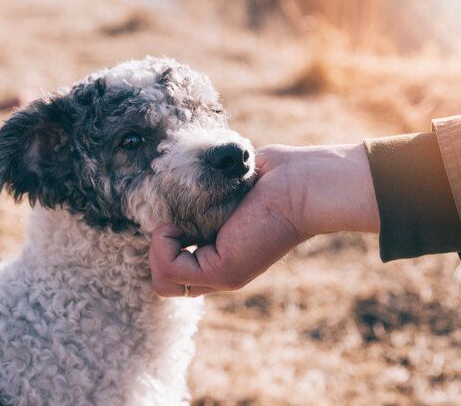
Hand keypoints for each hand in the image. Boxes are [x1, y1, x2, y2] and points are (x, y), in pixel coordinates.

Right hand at [148, 143, 378, 296]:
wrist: (303, 185)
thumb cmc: (275, 176)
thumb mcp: (228, 188)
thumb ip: (204, 197)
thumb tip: (178, 187)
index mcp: (223, 256)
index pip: (176, 273)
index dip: (164, 246)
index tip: (175, 217)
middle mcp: (222, 272)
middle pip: (164, 284)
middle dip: (157, 251)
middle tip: (174, 222)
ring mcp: (222, 276)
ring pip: (162, 284)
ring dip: (158, 250)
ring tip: (173, 225)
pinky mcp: (223, 270)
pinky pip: (169, 270)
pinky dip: (163, 245)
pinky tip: (175, 225)